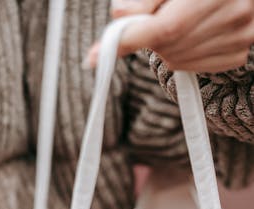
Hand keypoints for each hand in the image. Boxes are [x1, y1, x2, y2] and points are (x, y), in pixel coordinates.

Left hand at [85, 0, 253, 71]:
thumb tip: (119, 15)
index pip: (165, 27)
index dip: (129, 40)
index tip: (94, 56)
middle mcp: (234, 14)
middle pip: (167, 46)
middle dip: (149, 38)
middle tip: (150, 19)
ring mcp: (239, 38)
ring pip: (176, 61)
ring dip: (164, 47)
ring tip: (177, 21)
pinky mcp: (236, 55)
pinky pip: (192, 68)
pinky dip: (181, 55)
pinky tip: (190, 34)